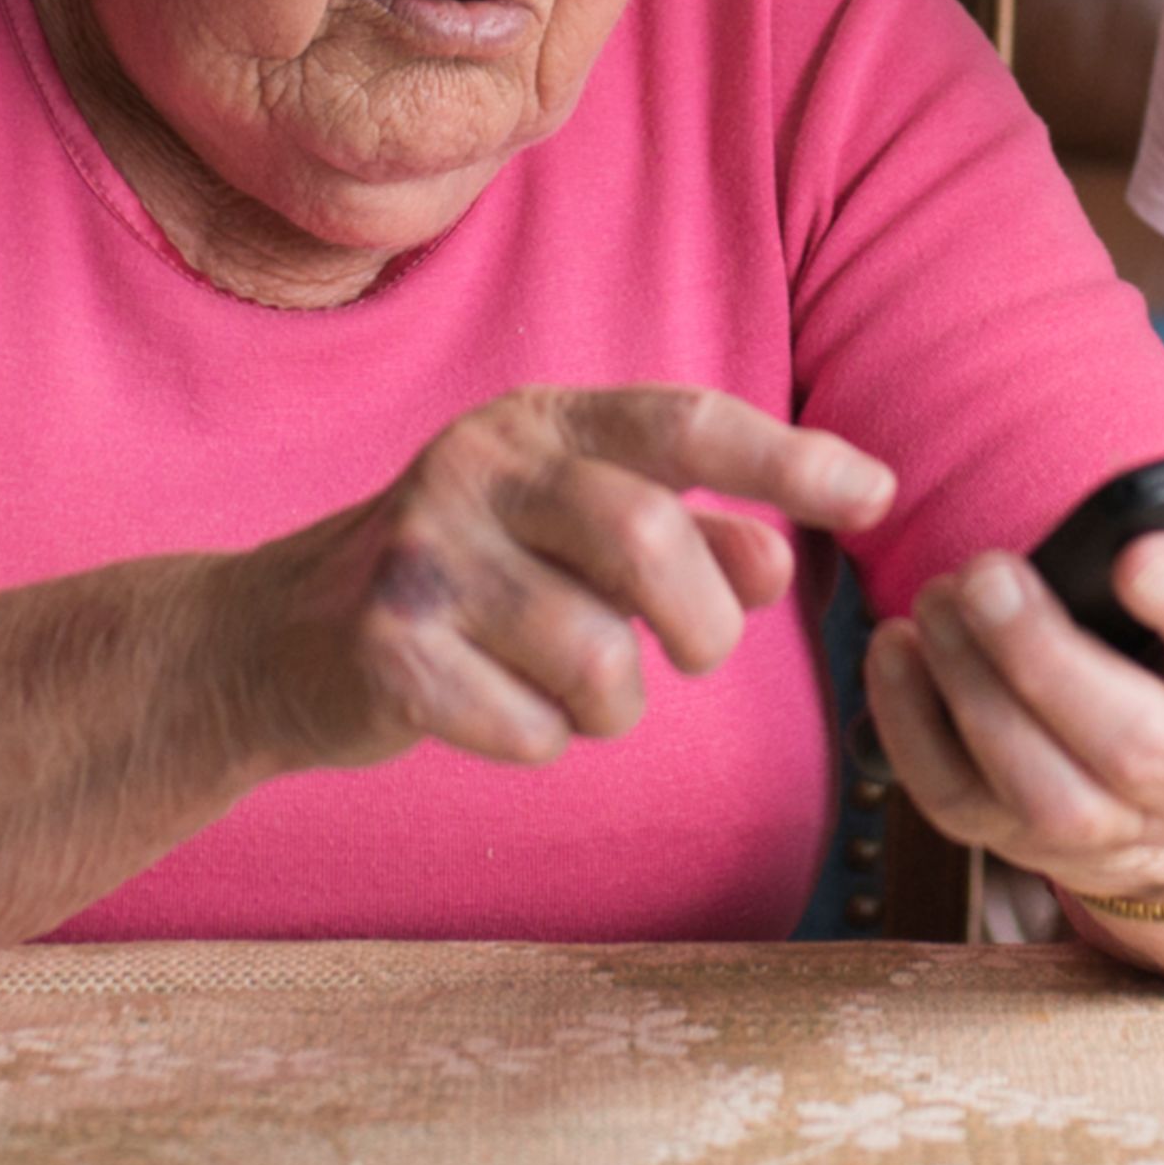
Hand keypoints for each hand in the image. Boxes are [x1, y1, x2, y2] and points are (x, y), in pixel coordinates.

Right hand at [222, 386, 894, 778]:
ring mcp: (426, 550)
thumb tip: (779, 556)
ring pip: (599, 658)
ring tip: (572, 688)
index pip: (687, 422)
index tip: (878, 492)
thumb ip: (689, 534)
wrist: (284, 637)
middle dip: (704, 624)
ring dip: (614, 706)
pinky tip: (495, 711)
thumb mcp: (578, 536)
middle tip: (697, 656)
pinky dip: (540, 744)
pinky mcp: (386, 646)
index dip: (789, 458)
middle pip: (651, 538)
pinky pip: (531, 731)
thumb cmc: (474, 580)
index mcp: (543, 420)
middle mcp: (481, 462)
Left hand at [865, 511, 1163, 908]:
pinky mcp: (1018, 842)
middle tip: (985, 574)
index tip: (1134, 554)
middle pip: (1132, 742)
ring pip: (1043, 792)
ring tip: (937, 600)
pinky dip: (911, 727)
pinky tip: (894, 648)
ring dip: (975, 692)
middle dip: (1047, 657)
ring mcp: (1107, 829)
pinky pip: (956, 801)